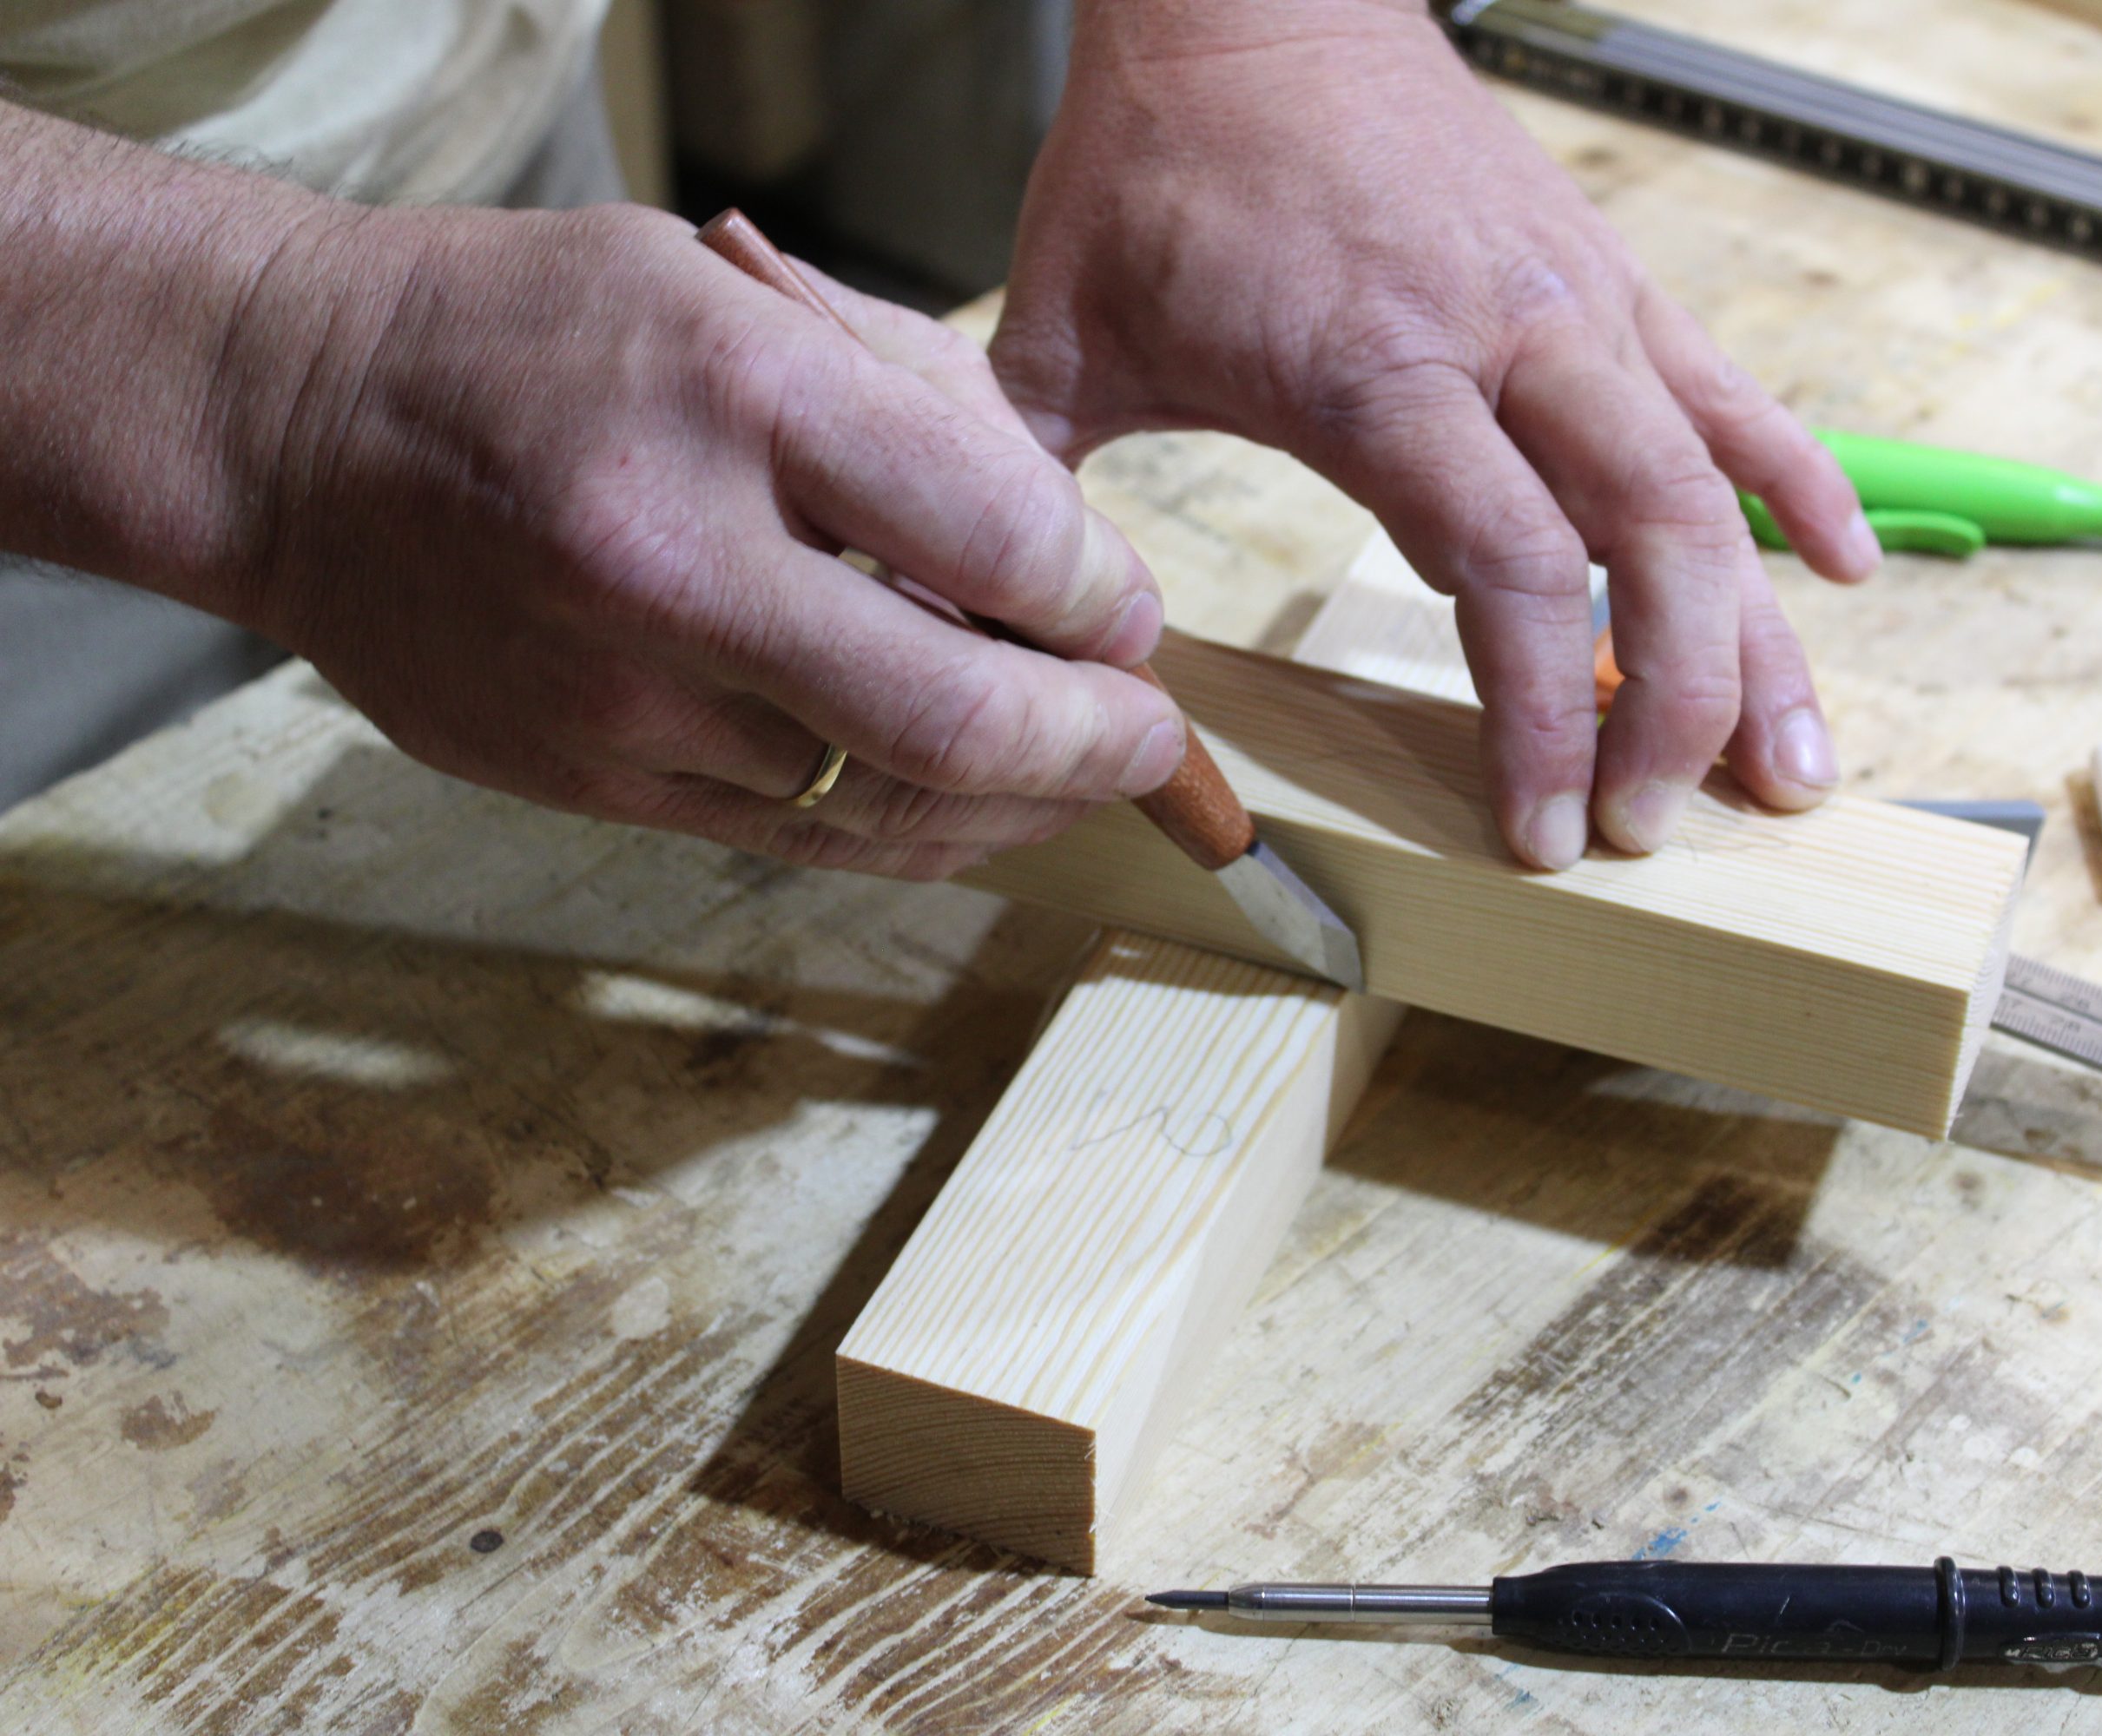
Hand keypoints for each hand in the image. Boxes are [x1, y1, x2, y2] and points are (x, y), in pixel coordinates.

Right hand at [217, 201, 1184, 877]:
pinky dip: (917, 835)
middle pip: (957, 720)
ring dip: (1022, 806)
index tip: (1125, 605)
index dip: (1105, 595)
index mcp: (735, 399)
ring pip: (888, 809)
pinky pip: (800, 841)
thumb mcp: (731, 292)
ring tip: (1085, 773)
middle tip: (1153, 732)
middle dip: (1098, 745)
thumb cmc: (527, 334)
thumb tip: (1064, 561)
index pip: (998, 538)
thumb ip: (907, 413)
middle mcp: (678, 563)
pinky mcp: (589, 781)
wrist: (289, 424)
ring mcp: (624, 696)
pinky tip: (977, 809)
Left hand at [992, 0, 1879, 868]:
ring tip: (1797, 762)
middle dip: (1672, 704)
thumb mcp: (1063, 342)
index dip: (1544, 716)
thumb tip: (1013, 651)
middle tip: (1656, 828)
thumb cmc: (1161, 164)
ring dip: (1764, 634)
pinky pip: (1735, 392)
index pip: (1509, 569)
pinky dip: (1799, 484)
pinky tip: (1845, 570)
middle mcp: (1507, 338)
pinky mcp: (1613, 277)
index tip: (1542, 830)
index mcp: (1377, 370)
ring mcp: (1580, 304)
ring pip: (1714, 481)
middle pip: (1649, 538)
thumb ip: (1035, 506)